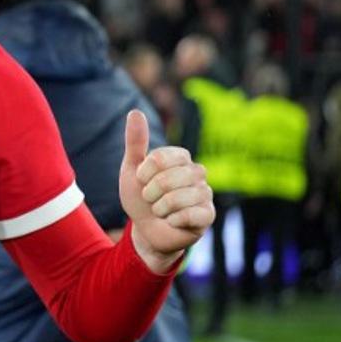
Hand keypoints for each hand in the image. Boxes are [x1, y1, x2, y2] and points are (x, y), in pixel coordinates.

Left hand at [118, 110, 214, 272]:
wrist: (146, 230)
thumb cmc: (140, 197)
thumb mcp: (132, 170)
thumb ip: (135, 142)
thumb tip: (135, 112)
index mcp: (180, 157)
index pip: (162, 157)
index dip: (145, 172)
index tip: (141, 180)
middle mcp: (196, 172)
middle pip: (171, 178)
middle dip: (152, 192)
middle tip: (150, 199)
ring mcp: (205, 193)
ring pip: (181, 197)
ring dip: (161, 207)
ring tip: (160, 211)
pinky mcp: (208, 215)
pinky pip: (192, 214)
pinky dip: (174, 220)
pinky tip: (172, 221)